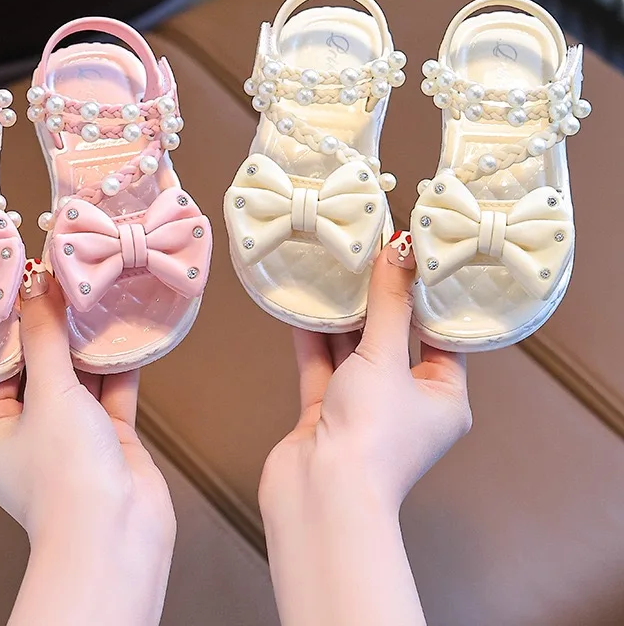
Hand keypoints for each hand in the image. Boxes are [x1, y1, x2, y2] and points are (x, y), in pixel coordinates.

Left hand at [0, 270, 174, 625]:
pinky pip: (112, 393)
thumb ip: (46, 339)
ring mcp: (71, 436)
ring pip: (79, 379)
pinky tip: (127, 332)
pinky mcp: (109, 439)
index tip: (26, 283)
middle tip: (67, 283)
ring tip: (98, 298)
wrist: (117, 534)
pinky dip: (119, 366)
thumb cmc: (66, 475)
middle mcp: (29, 433)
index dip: (14, 325)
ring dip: (89, 345)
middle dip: (56, 330)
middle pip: (40, 368)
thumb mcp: (49, 395)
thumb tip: (38, 287)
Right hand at [258, 236, 471, 625]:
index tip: (416, 258)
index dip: (428, 297)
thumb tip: (400, 251)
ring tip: (335, 271)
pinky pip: (322, 366)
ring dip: (343, 317)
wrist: (321, 495)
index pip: (441, 335)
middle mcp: (406, 403)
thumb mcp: (386, 358)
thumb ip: (388, 304)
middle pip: (395, 340)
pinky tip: (304, 305)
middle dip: (380, 301)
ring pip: (354, 352)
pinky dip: (314, 338)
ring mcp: (364, 409)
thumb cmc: (373, 435)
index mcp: (443, 397)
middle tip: (370, 254)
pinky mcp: (327, 413)